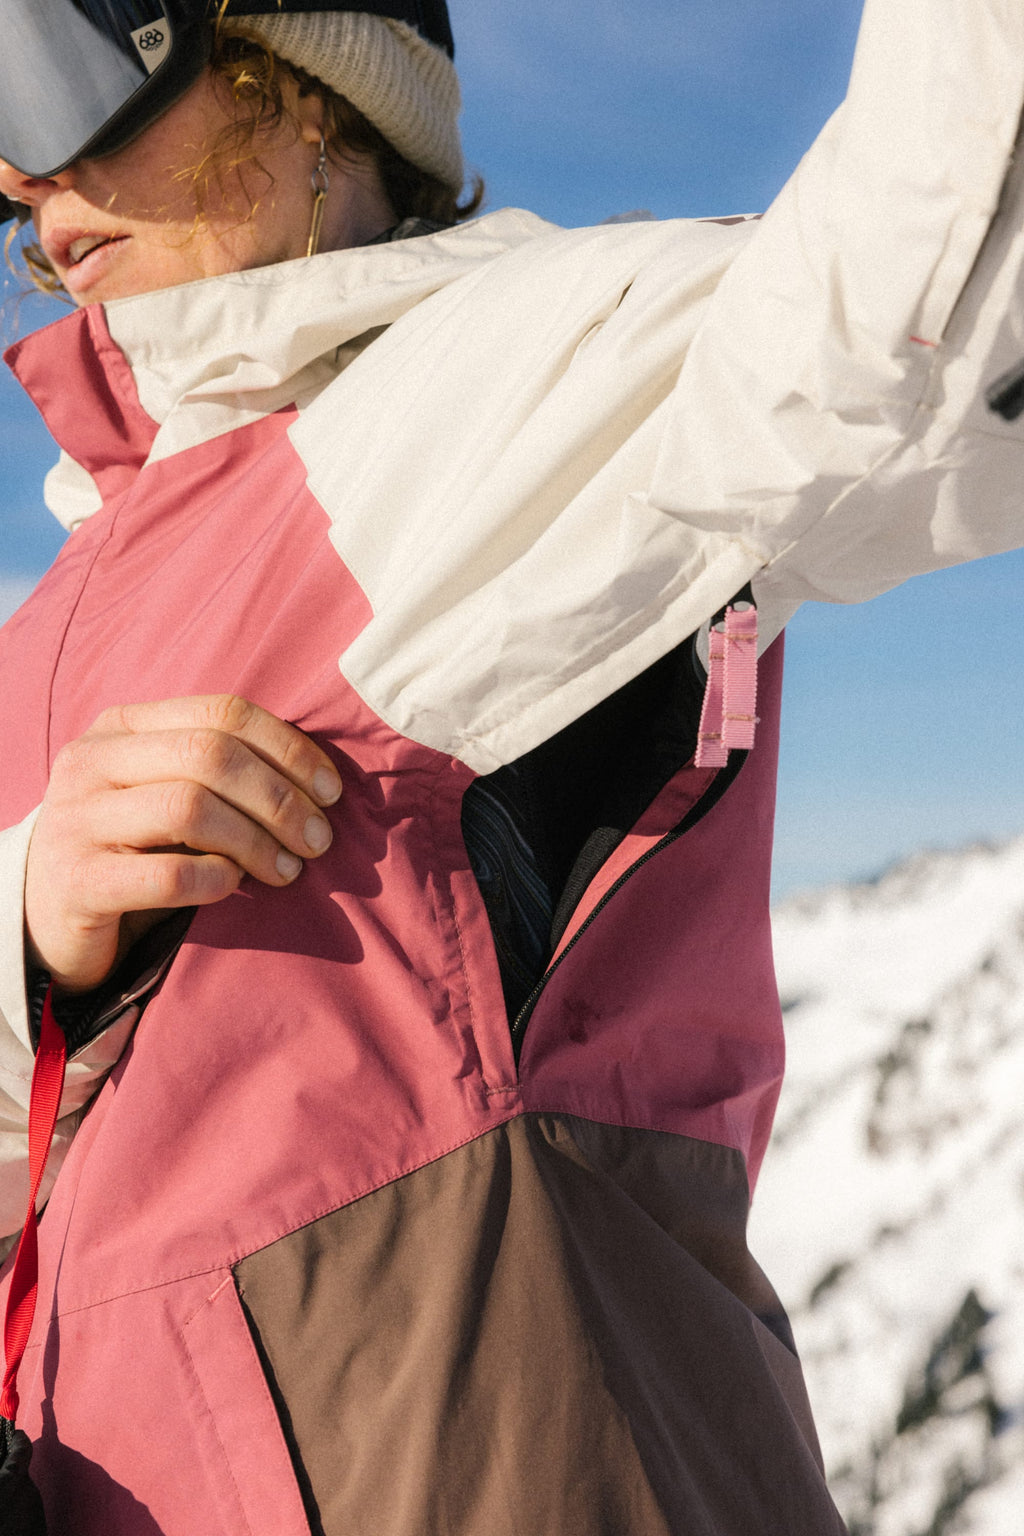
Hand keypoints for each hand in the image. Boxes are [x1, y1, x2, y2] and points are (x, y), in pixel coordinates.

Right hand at [24, 695, 342, 994]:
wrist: (48, 912)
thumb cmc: (131, 845)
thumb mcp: (164, 788)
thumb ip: (219, 769)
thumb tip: (320, 779)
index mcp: (121, 725)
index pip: (222, 712)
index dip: (289, 748)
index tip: (331, 791)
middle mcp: (92, 761)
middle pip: (211, 756)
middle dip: (281, 798)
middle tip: (318, 839)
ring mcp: (77, 819)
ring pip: (190, 808)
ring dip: (256, 841)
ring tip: (288, 869)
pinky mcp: (77, 882)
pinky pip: (169, 873)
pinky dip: (217, 879)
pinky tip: (234, 887)